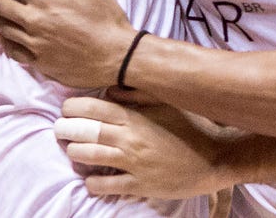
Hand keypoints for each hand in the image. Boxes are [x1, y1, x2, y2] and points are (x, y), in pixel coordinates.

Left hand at [0, 0, 134, 88]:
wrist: (117, 57)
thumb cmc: (106, 18)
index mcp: (45, 1)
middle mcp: (34, 23)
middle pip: (0, 6)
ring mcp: (34, 45)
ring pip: (3, 29)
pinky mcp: (39, 63)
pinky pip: (13, 51)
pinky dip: (4, 42)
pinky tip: (2, 36)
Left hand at [54, 96, 233, 198]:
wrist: (216, 157)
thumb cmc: (192, 125)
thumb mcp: (167, 102)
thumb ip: (137, 94)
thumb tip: (108, 90)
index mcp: (135, 116)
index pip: (93, 107)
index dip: (72, 107)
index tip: (66, 108)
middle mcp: (130, 138)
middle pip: (84, 131)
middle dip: (65, 129)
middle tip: (60, 130)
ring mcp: (134, 163)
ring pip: (89, 157)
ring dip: (74, 153)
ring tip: (72, 151)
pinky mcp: (140, 184)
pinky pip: (106, 185)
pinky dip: (92, 182)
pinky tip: (91, 179)